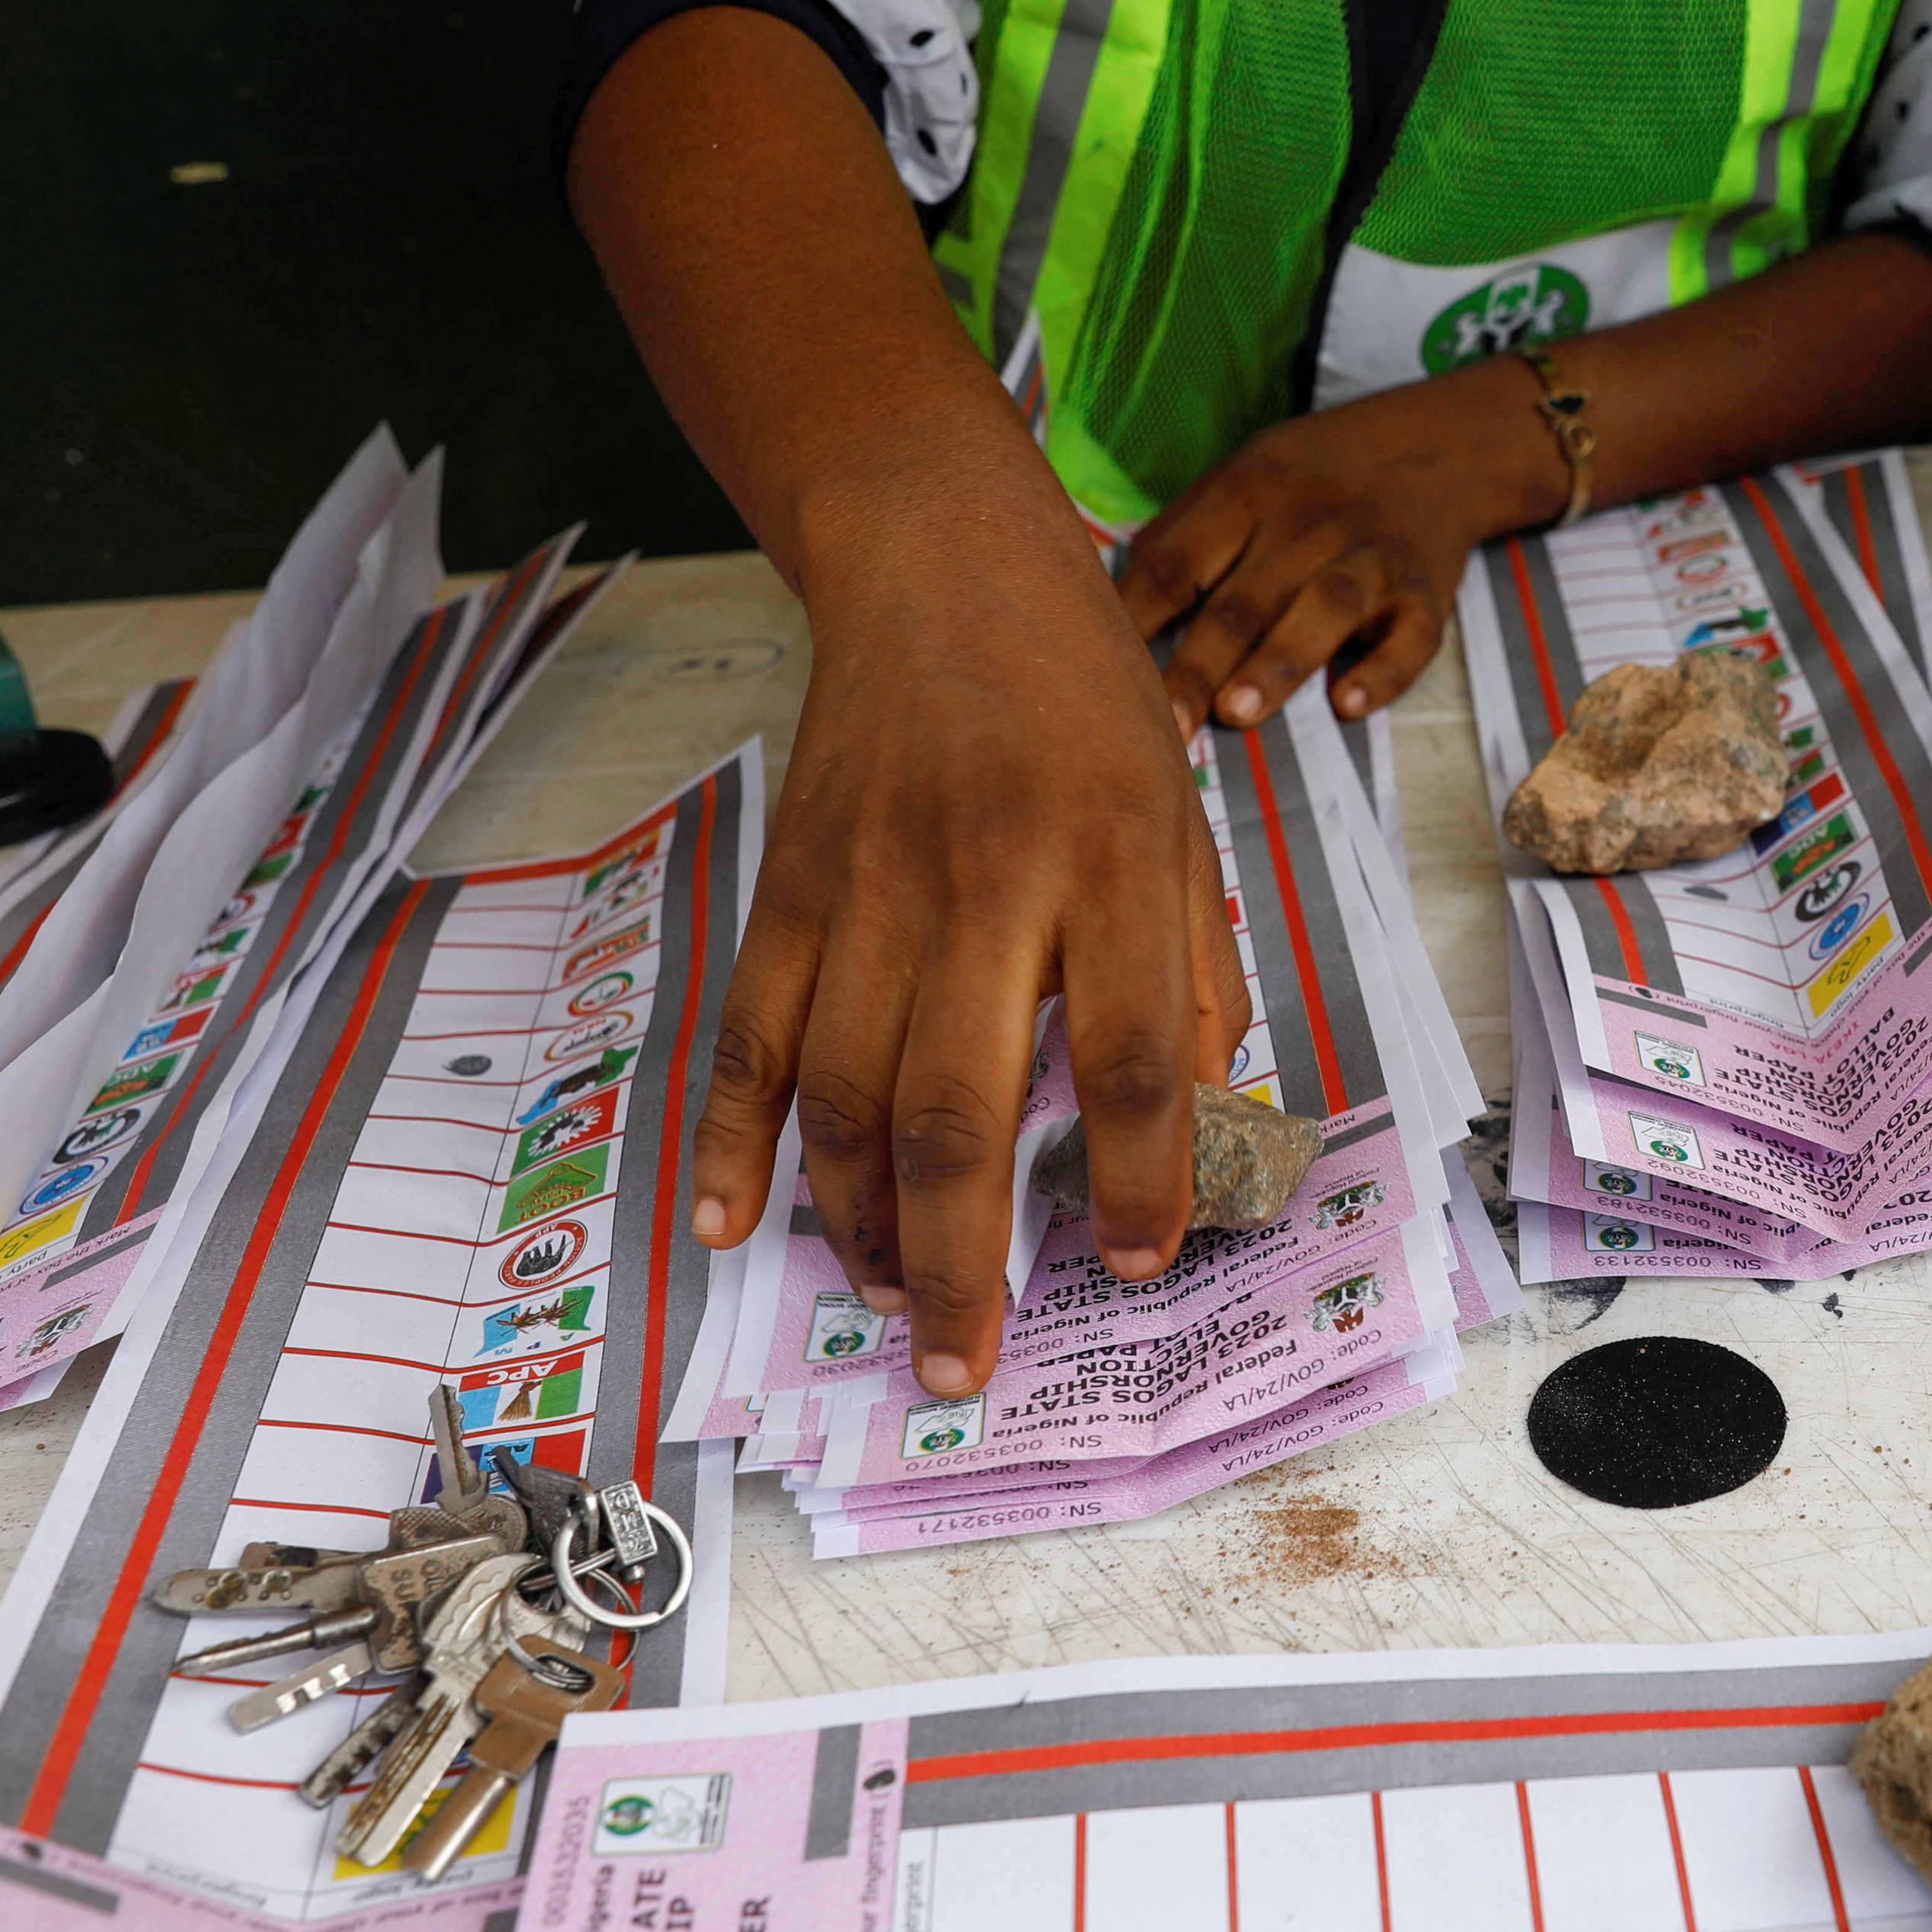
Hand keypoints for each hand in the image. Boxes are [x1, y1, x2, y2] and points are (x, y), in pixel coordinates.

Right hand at [691, 451, 1245, 1397]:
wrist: (941, 565)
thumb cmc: (1082, 702)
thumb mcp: (1180, 817)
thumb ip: (1193, 971)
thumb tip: (1201, 1125)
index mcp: (1111, 864)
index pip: (1138, 1055)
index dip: (1143, 1179)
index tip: (1137, 1263)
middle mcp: (987, 883)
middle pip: (963, 1106)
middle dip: (960, 1259)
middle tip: (963, 1366)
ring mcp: (871, 888)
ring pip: (848, 1093)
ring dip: (861, 1224)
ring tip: (886, 1306)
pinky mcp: (789, 886)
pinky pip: (748, 1034)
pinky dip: (730, 1137)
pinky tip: (730, 1224)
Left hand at [1117, 370, 1564, 730]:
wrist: (1434, 447)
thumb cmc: (1309, 479)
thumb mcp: (1241, 477)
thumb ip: (1184, 538)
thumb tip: (1111, 615)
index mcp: (1246, 493)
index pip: (1179, 560)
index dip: (1138, 617)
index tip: (1098, 672)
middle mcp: (1308, 522)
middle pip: (1245, 598)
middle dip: (1200, 663)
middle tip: (1163, 726)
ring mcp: (1372, 557)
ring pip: (1323, 609)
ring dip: (1279, 662)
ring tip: (1238, 713)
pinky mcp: (1425, 594)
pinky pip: (1410, 636)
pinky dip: (1384, 670)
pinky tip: (1350, 704)